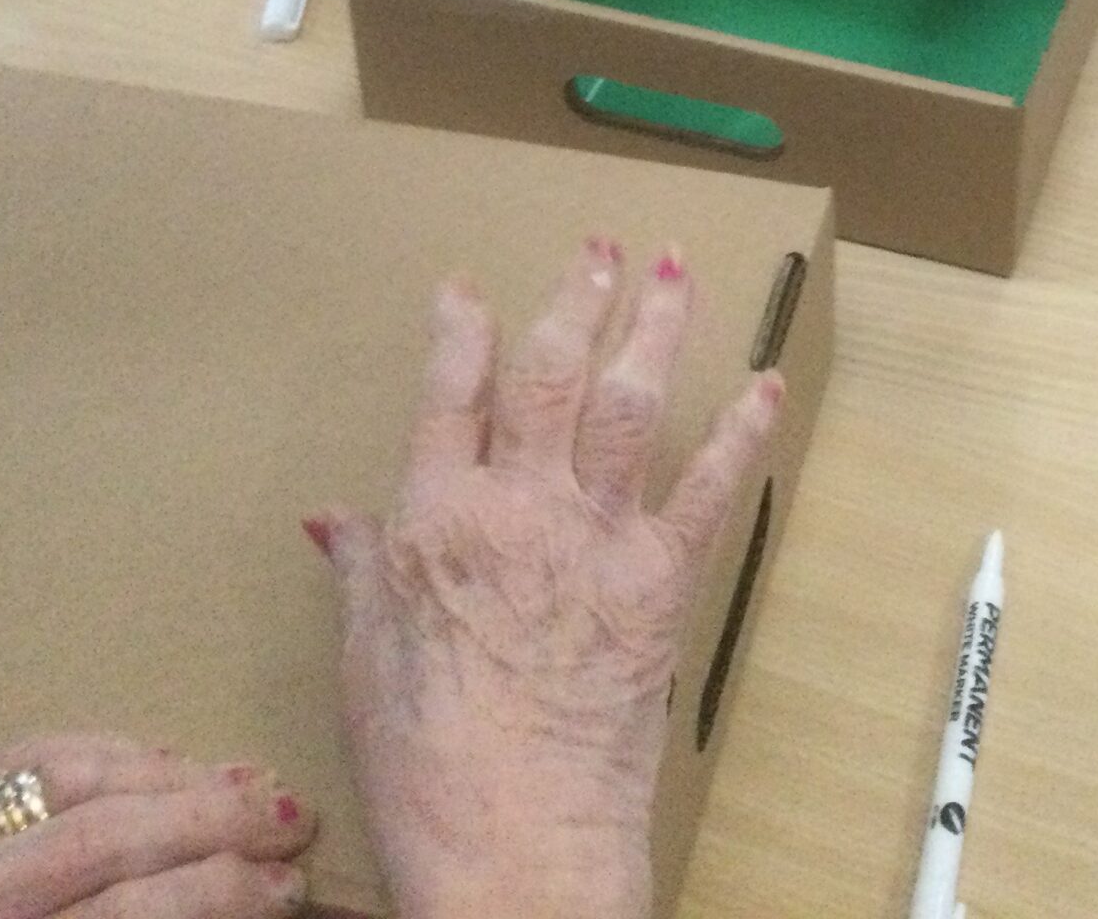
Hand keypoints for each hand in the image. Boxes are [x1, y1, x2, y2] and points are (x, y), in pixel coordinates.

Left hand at [0, 735, 314, 918]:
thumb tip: (248, 899)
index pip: (132, 913)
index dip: (218, 893)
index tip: (287, 887)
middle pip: (111, 836)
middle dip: (218, 821)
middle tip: (296, 819)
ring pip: (78, 779)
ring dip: (178, 776)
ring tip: (249, 781)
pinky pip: (39, 751)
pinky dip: (114, 749)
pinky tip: (168, 759)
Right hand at [309, 243, 784, 918]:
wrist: (515, 851)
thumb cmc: (428, 774)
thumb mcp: (364, 668)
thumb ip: (360, 574)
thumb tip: (331, 518)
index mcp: (434, 525)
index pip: (448, 392)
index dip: (460, 327)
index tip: (468, 287)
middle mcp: (518, 510)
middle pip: (548, 374)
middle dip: (576, 297)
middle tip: (600, 245)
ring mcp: (595, 540)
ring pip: (630, 402)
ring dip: (657, 326)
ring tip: (676, 269)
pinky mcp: (660, 582)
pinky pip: (710, 488)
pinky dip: (743, 431)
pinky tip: (766, 386)